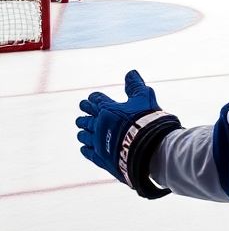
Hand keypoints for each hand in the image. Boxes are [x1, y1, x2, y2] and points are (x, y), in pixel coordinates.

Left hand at [76, 70, 181, 198]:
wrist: (146, 146)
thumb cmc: (145, 119)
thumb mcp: (143, 97)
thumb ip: (135, 85)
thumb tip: (130, 72)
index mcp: (108, 109)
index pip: (96, 101)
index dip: (94, 98)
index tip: (90, 98)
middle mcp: (99, 126)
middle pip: (87, 119)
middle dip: (84, 115)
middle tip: (81, 113)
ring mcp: (99, 143)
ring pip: (85, 136)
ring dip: (83, 132)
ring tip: (81, 131)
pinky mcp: (101, 158)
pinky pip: (89, 153)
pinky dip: (85, 149)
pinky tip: (84, 148)